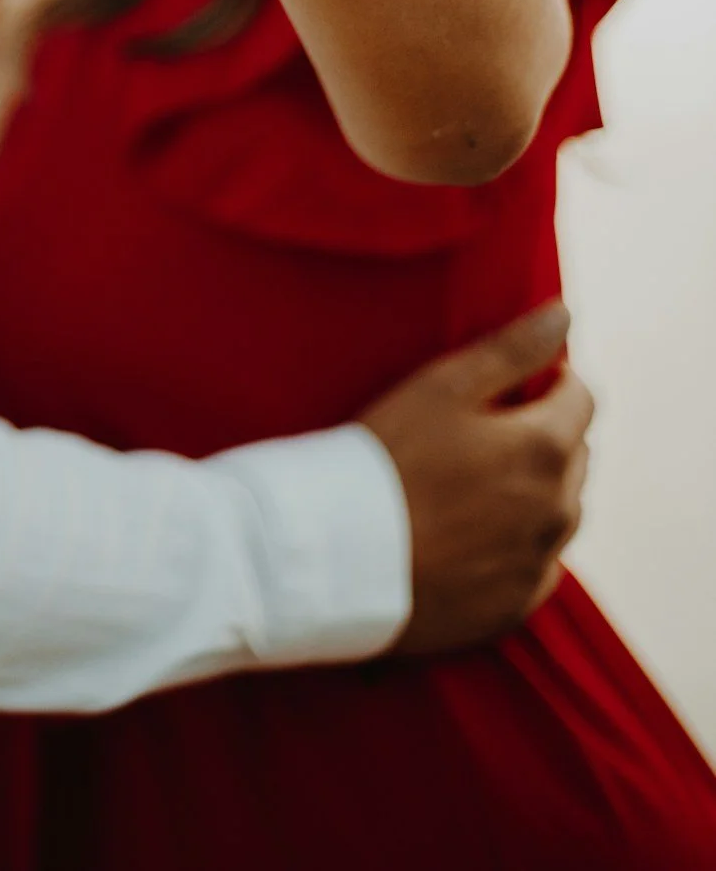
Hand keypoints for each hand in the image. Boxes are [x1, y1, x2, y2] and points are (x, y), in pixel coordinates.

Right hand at [360, 301, 591, 654]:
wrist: (339, 559)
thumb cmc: (386, 460)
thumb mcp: (442, 386)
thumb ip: (512, 348)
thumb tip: (564, 314)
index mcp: (547, 448)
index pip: (581, 397)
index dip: (548, 379)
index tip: (506, 383)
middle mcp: (559, 510)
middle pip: (574, 454)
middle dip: (542, 433)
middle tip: (479, 429)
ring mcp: (539, 564)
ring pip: (559, 511)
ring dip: (534, 489)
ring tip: (470, 481)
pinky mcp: (514, 606)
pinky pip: (537, 564)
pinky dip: (518, 543)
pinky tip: (469, 533)